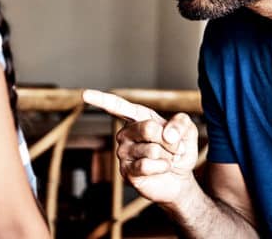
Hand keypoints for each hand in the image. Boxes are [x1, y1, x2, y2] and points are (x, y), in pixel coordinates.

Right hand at [83, 89, 199, 204]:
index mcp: (137, 118)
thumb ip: (181, 124)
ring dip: (167, 156)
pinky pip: (147, 165)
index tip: (84, 94)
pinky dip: (162, 167)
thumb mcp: (187, 130)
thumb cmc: (179, 149)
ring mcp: (123, 153)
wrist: (180, 178)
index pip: (118, 106)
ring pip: (152, 149)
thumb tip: (166, 134)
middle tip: (172, 148)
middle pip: (147, 128)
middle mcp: (125, 134)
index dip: (101, 100)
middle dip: (169, 140)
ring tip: (166, 159)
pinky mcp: (127, 172)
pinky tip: (162, 168)